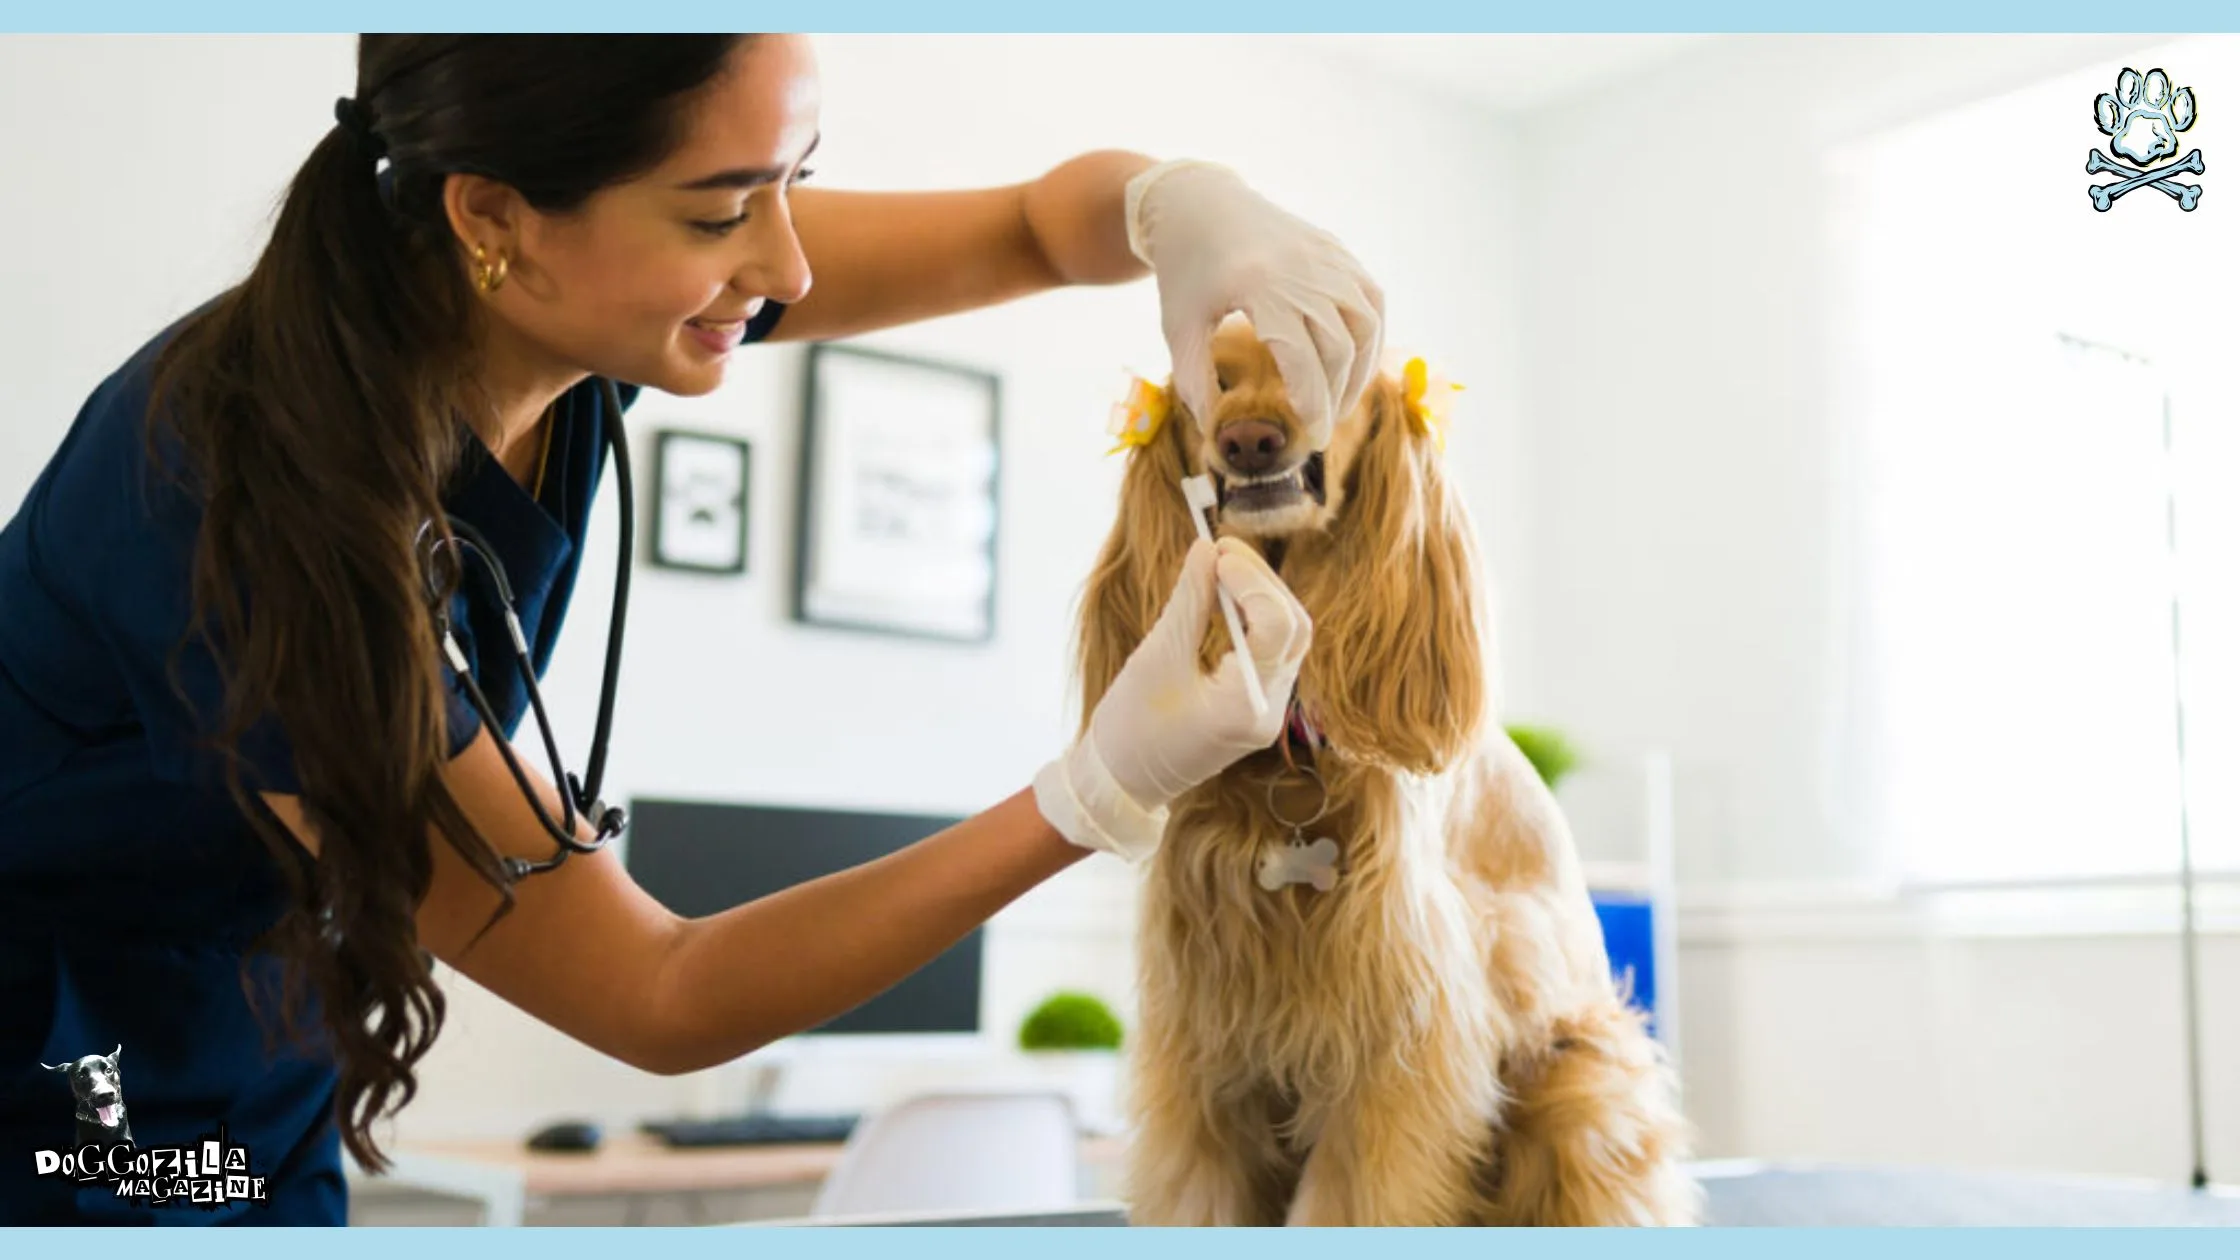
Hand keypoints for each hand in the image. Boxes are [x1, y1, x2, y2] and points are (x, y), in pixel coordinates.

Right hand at [1034, 537, 1309, 860]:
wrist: (1120, 784)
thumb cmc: (1130, 728)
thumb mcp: (1158, 656)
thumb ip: (1190, 600)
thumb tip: (1207, 548)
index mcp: (1246, 705)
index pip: (1278, 626)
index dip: (1253, 580)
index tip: (1218, 551)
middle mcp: (1270, 710)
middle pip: (1293, 628)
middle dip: (1261, 582)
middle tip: (1220, 550)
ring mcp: (1268, 711)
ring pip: (1287, 637)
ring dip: (1259, 597)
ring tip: (1219, 569)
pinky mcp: (1256, 707)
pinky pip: (1270, 652)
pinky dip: (1251, 619)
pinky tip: (1224, 599)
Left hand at [1125, 158, 1385, 446]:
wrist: (1197, 202)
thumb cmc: (1183, 269)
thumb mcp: (1177, 326)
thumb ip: (1193, 380)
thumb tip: (1214, 432)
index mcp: (1259, 286)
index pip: (1303, 358)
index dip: (1314, 404)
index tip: (1313, 438)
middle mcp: (1302, 268)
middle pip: (1340, 347)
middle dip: (1336, 397)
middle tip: (1321, 430)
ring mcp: (1325, 256)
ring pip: (1366, 324)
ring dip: (1360, 371)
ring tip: (1339, 403)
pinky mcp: (1335, 250)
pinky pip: (1370, 300)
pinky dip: (1369, 337)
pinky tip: (1353, 365)